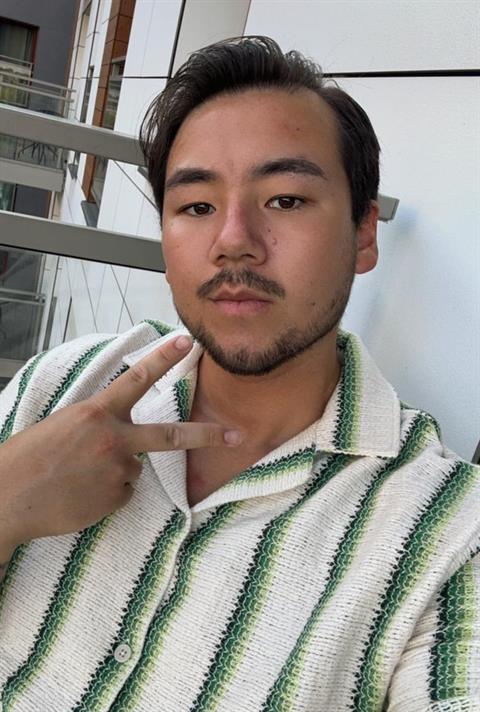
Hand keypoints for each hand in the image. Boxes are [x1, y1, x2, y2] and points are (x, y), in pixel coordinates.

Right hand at [0, 335, 239, 547]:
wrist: (6, 499)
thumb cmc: (28, 458)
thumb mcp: (63, 425)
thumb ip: (99, 424)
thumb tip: (126, 440)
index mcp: (95, 413)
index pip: (137, 379)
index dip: (164, 358)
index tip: (187, 342)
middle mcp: (113, 440)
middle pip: (170, 435)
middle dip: (205, 435)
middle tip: (234, 435)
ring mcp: (118, 472)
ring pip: (134, 469)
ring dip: (115, 471)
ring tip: (78, 477)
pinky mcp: (116, 499)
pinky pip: (123, 492)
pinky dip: (107, 492)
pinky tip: (81, 493)